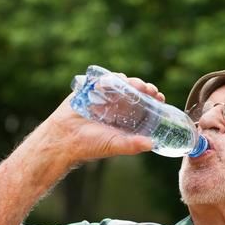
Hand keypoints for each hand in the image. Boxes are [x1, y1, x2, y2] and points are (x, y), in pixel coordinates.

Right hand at [41, 74, 165, 163]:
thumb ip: (132, 145)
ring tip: (136, 85)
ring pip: (121, 84)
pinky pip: (103, 80)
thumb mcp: (114, 144)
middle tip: (149, 89)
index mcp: (124, 119)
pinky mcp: (90, 90)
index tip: (159, 97)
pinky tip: (116, 80)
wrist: (64, 138)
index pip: (143, 106)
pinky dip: (110, 79)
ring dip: (130, 82)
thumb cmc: (90, 145)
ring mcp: (104, 97)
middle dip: (144, 88)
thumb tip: (152, 144)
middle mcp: (116, 107)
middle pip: (134, 92)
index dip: (152, 100)